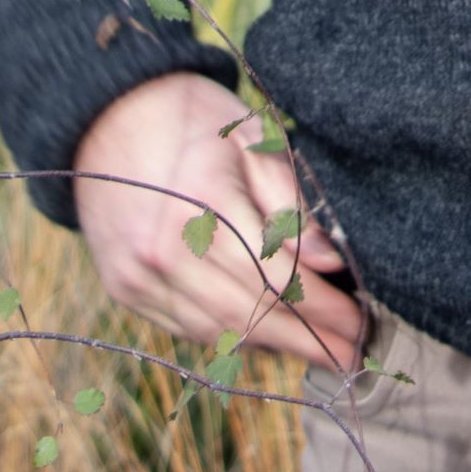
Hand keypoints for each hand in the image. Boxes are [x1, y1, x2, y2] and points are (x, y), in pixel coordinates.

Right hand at [74, 71, 363, 372]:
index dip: (324, 307)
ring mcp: (141, 274)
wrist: (110, 118)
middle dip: (309, 340)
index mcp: (205, 200)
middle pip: (251, 314)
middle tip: (352, 353)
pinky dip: (230, 337)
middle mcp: (167, 246)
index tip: (360, 322)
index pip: (278, 275)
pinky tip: (267, 337)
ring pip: (219, 331)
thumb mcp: (252, 140)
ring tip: (319, 351)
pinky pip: (187, 329)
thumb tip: (330, 261)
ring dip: (273, 346)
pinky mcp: (124, 289)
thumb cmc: (196, 121)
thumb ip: (289, 202)